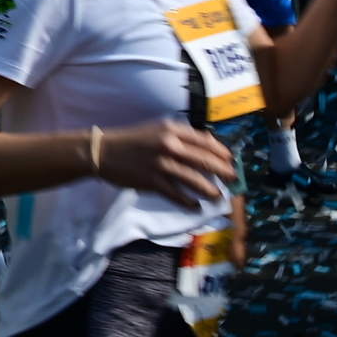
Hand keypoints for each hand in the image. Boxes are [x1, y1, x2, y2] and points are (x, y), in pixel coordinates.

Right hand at [87, 120, 237, 204]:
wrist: (103, 151)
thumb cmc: (132, 140)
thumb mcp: (157, 130)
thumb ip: (180, 137)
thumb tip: (206, 147)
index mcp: (172, 130)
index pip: (204, 141)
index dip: (221, 152)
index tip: (230, 160)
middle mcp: (169, 145)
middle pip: (204, 160)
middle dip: (222, 171)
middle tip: (233, 179)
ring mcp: (161, 164)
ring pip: (193, 179)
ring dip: (209, 190)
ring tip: (218, 196)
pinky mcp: (152, 181)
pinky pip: (176, 194)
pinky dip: (188, 201)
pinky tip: (195, 206)